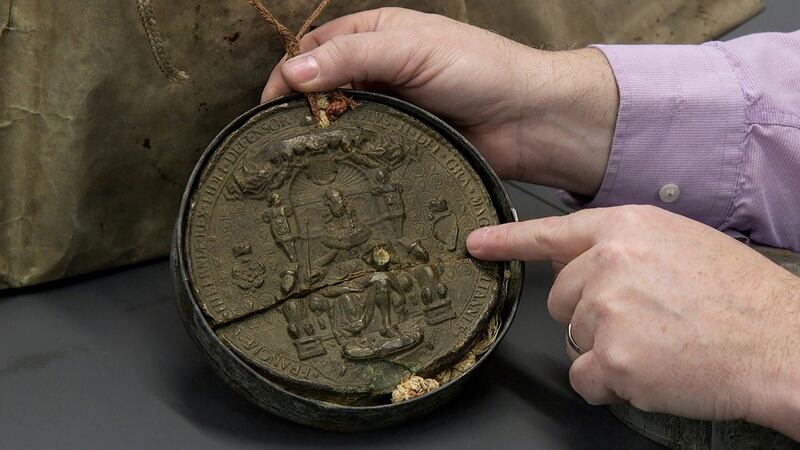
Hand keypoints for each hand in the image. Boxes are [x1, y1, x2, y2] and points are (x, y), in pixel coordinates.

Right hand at [262, 7, 617, 195]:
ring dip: (324, 138)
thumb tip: (292, 74)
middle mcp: (377, 72)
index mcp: (375, 36)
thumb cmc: (478, 68)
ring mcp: (391, 111)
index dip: (288, 74)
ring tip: (303, 162)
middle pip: (322, 89)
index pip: (315, 50)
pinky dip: (349, 160)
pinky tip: (336, 174)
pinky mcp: (402, 146)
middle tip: (282, 141)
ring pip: (341, 123)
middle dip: (301, 110)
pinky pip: (366, 152)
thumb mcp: (411, 49)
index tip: (269, 107)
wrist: (529, 118)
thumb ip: (352, 58)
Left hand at [467, 205, 799, 438]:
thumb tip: (581, 263)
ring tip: (657, 343)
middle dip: (590, 314)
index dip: (508, 242)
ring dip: (605, 349)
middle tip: (643, 320)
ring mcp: (606, 310)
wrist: (779, 342)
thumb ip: (624, 248)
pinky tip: (649, 372)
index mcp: (626, 228)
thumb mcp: (679, 244)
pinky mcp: (610, 357)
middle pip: (560, 298)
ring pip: (572, 339)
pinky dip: (608, 384)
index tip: (477, 246)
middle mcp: (607, 263)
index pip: (552, 233)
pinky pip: (583, 377)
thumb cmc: (739, 297)